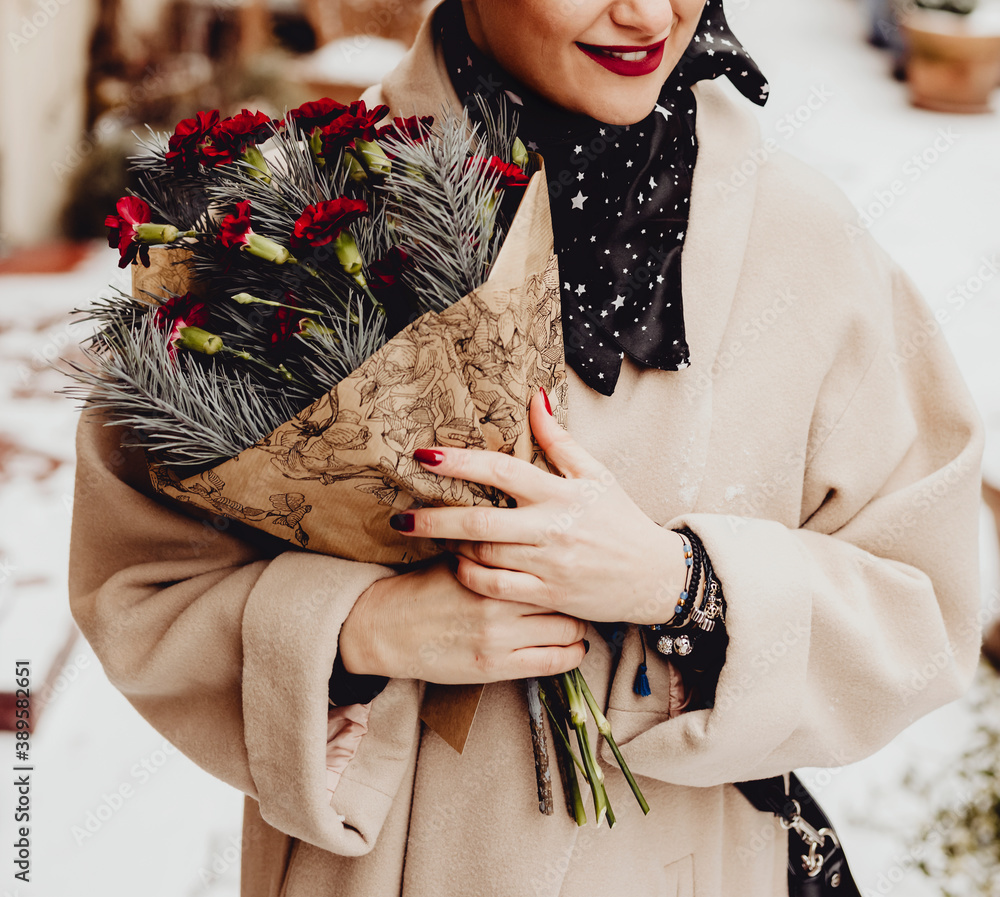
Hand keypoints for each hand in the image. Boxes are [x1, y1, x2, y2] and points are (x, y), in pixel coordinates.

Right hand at [338, 558, 587, 682]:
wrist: (386, 628)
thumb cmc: (424, 587)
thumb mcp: (457, 556)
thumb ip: (493, 547)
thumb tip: (529, 526)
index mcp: (490, 565)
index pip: (547, 559)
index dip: (566, 562)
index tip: (575, 561)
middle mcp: (498, 599)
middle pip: (563, 591)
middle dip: (577, 593)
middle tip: (582, 593)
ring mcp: (498, 635)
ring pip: (566, 628)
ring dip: (577, 626)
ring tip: (576, 622)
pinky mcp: (494, 667)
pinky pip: (551, 662)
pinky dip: (571, 655)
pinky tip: (574, 648)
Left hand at [390, 388, 688, 625]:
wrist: (654, 576)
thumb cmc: (622, 521)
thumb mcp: (597, 475)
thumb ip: (560, 440)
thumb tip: (534, 397)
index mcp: (561, 494)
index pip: (502, 470)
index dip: (460, 461)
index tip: (423, 456)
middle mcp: (552, 529)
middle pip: (481, 522)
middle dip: (434, 520)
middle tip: (401, 520)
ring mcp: (549, 565)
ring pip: (485, 557)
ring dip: (453, 548)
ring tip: (432, 539)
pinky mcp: (549, 595)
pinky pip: (497, 588)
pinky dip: (472, 578)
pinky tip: (458, 567)